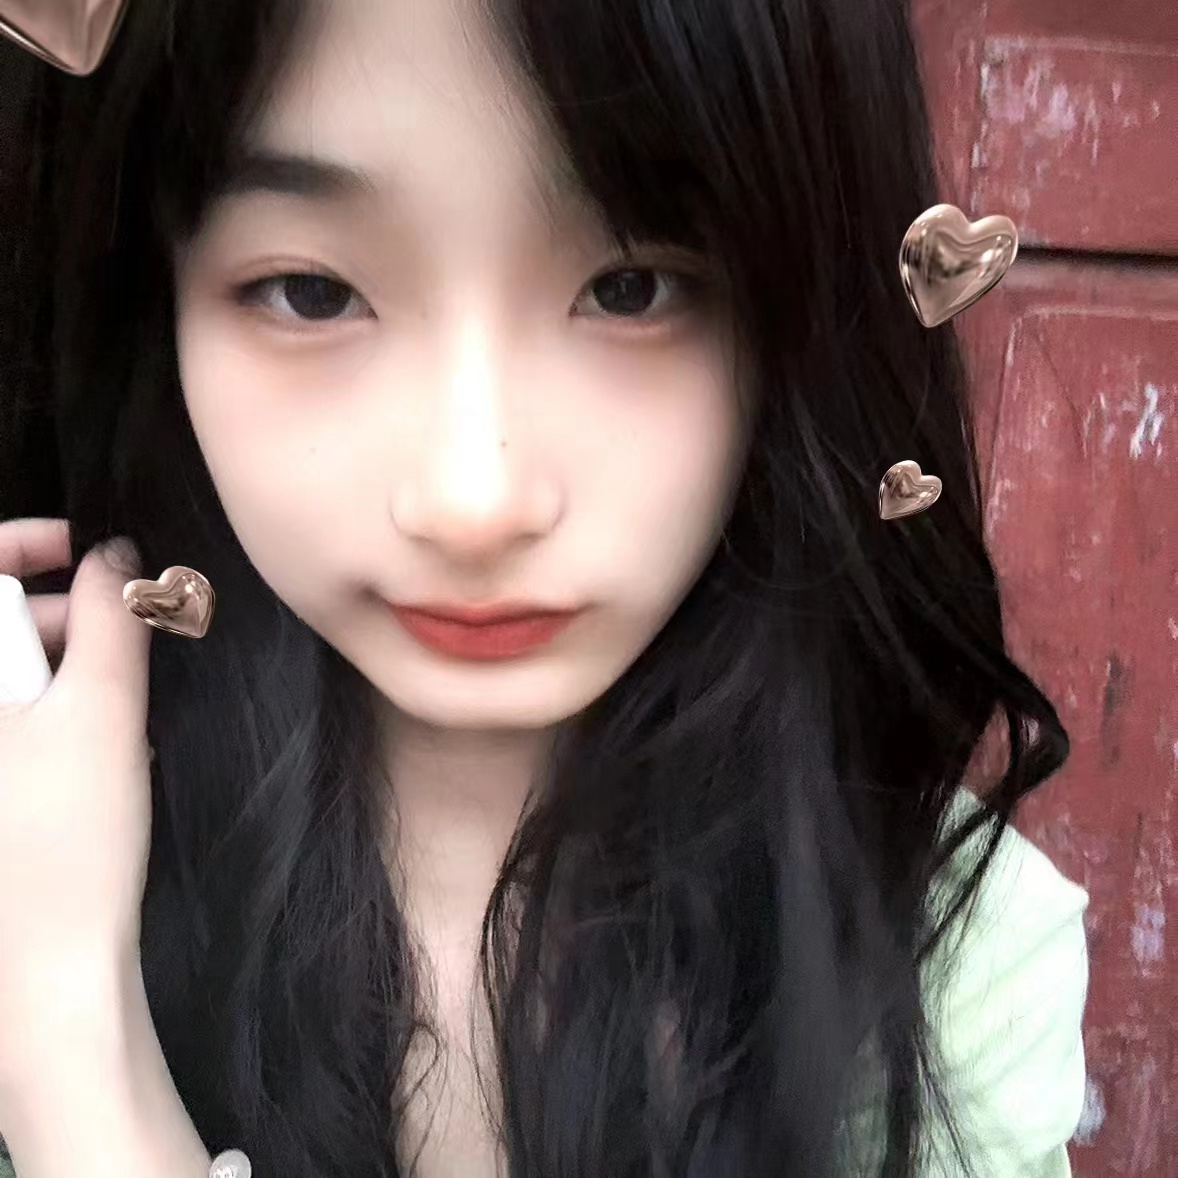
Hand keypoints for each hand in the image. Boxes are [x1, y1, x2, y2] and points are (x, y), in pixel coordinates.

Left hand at [0, 519, 153, 1059]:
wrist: (54, 966)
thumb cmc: (71, 839)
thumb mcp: (106, 710)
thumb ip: (116, 614)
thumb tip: (118, 556)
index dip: (25, 544)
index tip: (86, 548)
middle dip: (63, 617)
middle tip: (128, 645)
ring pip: (8, 675)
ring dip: (69, 672)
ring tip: (121, 715)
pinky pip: (12, 723)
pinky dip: (55, 715)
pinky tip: (97, 748)